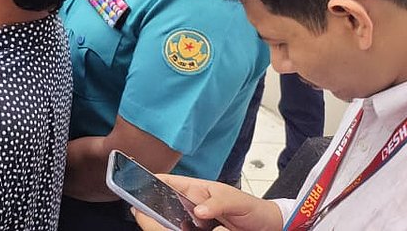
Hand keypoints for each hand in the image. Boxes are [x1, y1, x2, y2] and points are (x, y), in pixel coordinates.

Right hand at [130, 175, 283, 230]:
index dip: (152, 180)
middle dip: (155, 207)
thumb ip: (217, 202)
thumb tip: (198, 211)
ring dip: (167, 223)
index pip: (169, 182)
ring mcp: (196, 222)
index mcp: (197, 190)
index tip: (137, 183)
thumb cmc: (252, 209)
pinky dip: (177, 229)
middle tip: (144, 211)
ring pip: (173, 222)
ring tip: (167, 221)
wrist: (269, 227)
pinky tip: (177, 228)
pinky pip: (184, 230)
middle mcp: (193, 206)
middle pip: (166, 205)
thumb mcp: (235, 200)